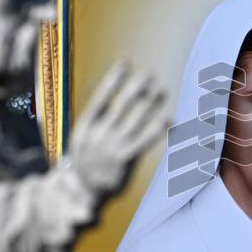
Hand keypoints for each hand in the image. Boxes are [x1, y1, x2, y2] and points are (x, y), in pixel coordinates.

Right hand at [66, 61, 167, 197]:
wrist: (82, 191)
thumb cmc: (87, 158)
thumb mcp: (83, 135)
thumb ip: (97, 113)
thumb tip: (102, 83)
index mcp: (85, 126)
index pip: (100, 97)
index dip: (113, 78)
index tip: (124, 60)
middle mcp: (97, 135)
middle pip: (120, 106)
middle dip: (135, 89)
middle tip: (150, 74)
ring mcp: (111, 148)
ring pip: (134, 121)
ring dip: (149, 105)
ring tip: (162, 91)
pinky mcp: (125, 161)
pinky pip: (144, 141)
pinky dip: (156, 129)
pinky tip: (169, 118)